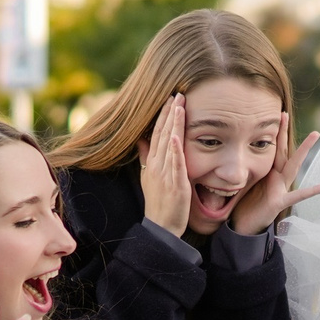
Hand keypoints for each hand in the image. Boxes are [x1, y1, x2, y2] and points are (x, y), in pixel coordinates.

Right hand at [138, 95, 192, 234]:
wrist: (161, 225)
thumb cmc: (158, 201)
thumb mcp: (148, 175)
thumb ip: (146, 155)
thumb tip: (141, 137)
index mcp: (152, 162)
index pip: (157, 133)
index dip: (163, 116)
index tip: (170, 99)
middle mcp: (157, 165)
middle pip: (163, 134)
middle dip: (170, 113)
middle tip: (177, 94)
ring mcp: (166, 174)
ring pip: (169, 144)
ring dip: (174, 125)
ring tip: (178, 106)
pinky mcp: (175, 184)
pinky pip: (175, 165)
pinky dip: (175, 151)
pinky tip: (177, 137)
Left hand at [232, 113, 319, 235]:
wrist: (245, 227)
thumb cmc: (246, 206)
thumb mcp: (245, 183)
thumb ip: (245, 169)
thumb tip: (233, 152)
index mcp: (268, 172)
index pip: (272, 147)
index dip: (272, 131)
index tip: (273, 113)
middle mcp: (277, 177)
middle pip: (282, 150)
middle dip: (284, 132)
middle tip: (285, 112)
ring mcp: (281, 188)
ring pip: (293, 165)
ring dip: (303, 150)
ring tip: (315, 134)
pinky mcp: (280, 202)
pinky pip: (298, 195)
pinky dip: (314, 190)